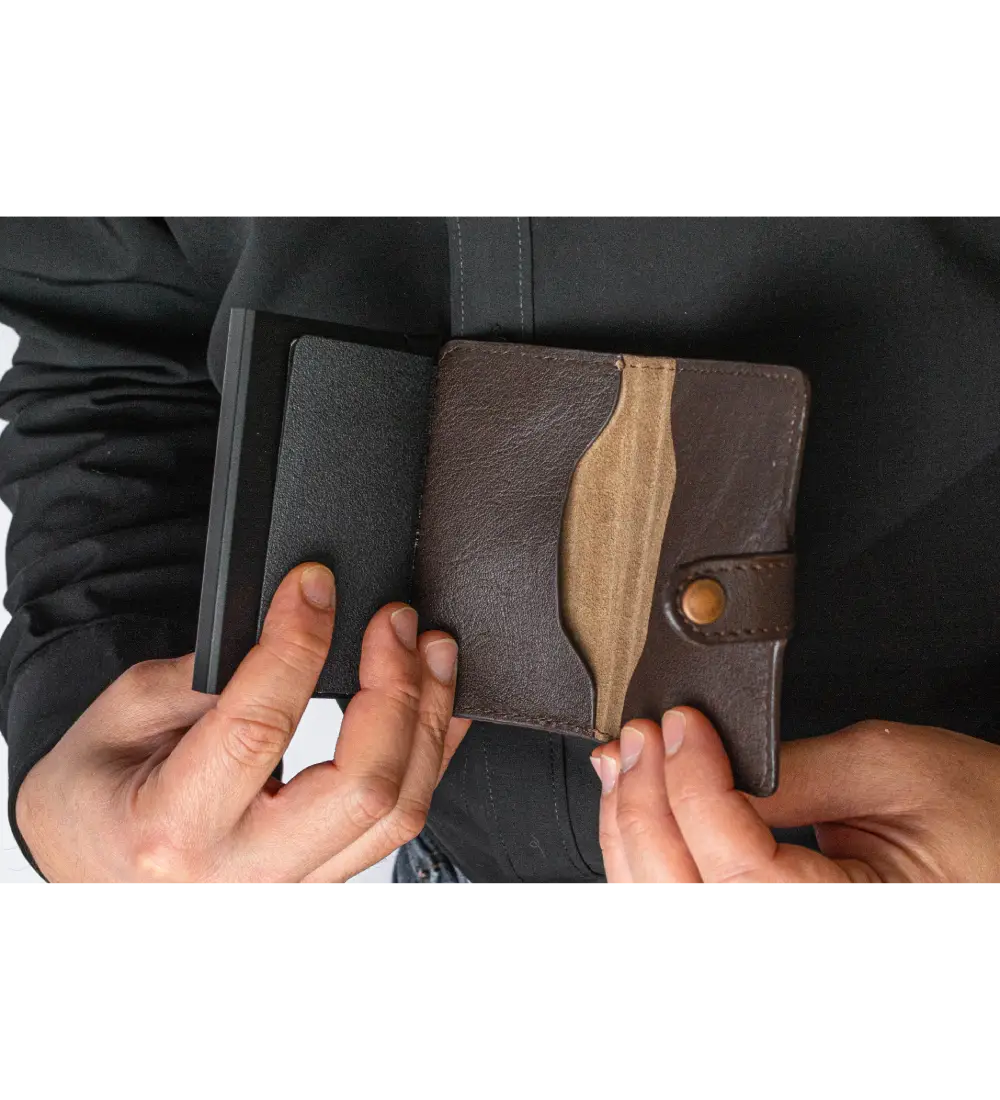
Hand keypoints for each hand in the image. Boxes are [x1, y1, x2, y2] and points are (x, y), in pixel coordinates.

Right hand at [16, 563, 468, 883]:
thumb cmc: (95, 797)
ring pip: (396, 810)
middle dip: (394, 689)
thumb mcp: (121, 715)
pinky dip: (430, 753)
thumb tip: (290, 627)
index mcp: (175, 828)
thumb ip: (204, 674)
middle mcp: (241, 871)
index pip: (261, 726)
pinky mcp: (321, 876)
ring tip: (429, 650)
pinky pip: (396, 821)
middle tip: (393, 621)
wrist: (92, 865)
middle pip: (361, 786)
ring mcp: (290, 883)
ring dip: (427, 718)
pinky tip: (434, 703)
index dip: (300, 644)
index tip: (315, 586)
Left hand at [592, 708, 999, 884]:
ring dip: (635, 828)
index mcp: (847, 916)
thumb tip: (703, 758)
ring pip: (670, 900)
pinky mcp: (764, 908)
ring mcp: (779, 923)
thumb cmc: (984, 818)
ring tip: (626, 763)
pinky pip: (688, 894)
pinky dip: (653, 848)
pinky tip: (644, 805)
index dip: (692, 789)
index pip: (737, 870)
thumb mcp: (894, 772)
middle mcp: (798, 929)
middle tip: (639, 737)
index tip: (679, 726)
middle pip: (684, 893)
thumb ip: (790, 773)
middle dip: (645, 809)